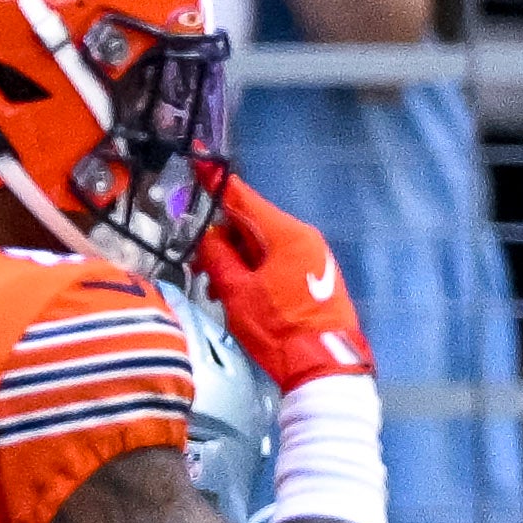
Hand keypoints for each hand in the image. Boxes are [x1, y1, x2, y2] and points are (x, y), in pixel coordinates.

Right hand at [193, 178, 373, 392]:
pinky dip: (253, 269)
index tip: (199, 159)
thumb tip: (209, 238)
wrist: (324, 363)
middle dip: (223, 237)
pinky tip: (240, 294)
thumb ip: (218, 259)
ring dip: (236, 259)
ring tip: (219, 289)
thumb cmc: (277, 328)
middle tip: (199, 264)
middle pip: (253, 223)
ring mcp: (312, 255)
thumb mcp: (236, 294)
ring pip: (263, 244)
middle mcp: (303, 236)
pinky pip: (277, 259)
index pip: (243, 199)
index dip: (217, 182)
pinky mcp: (314, 274)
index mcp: (285, 234)